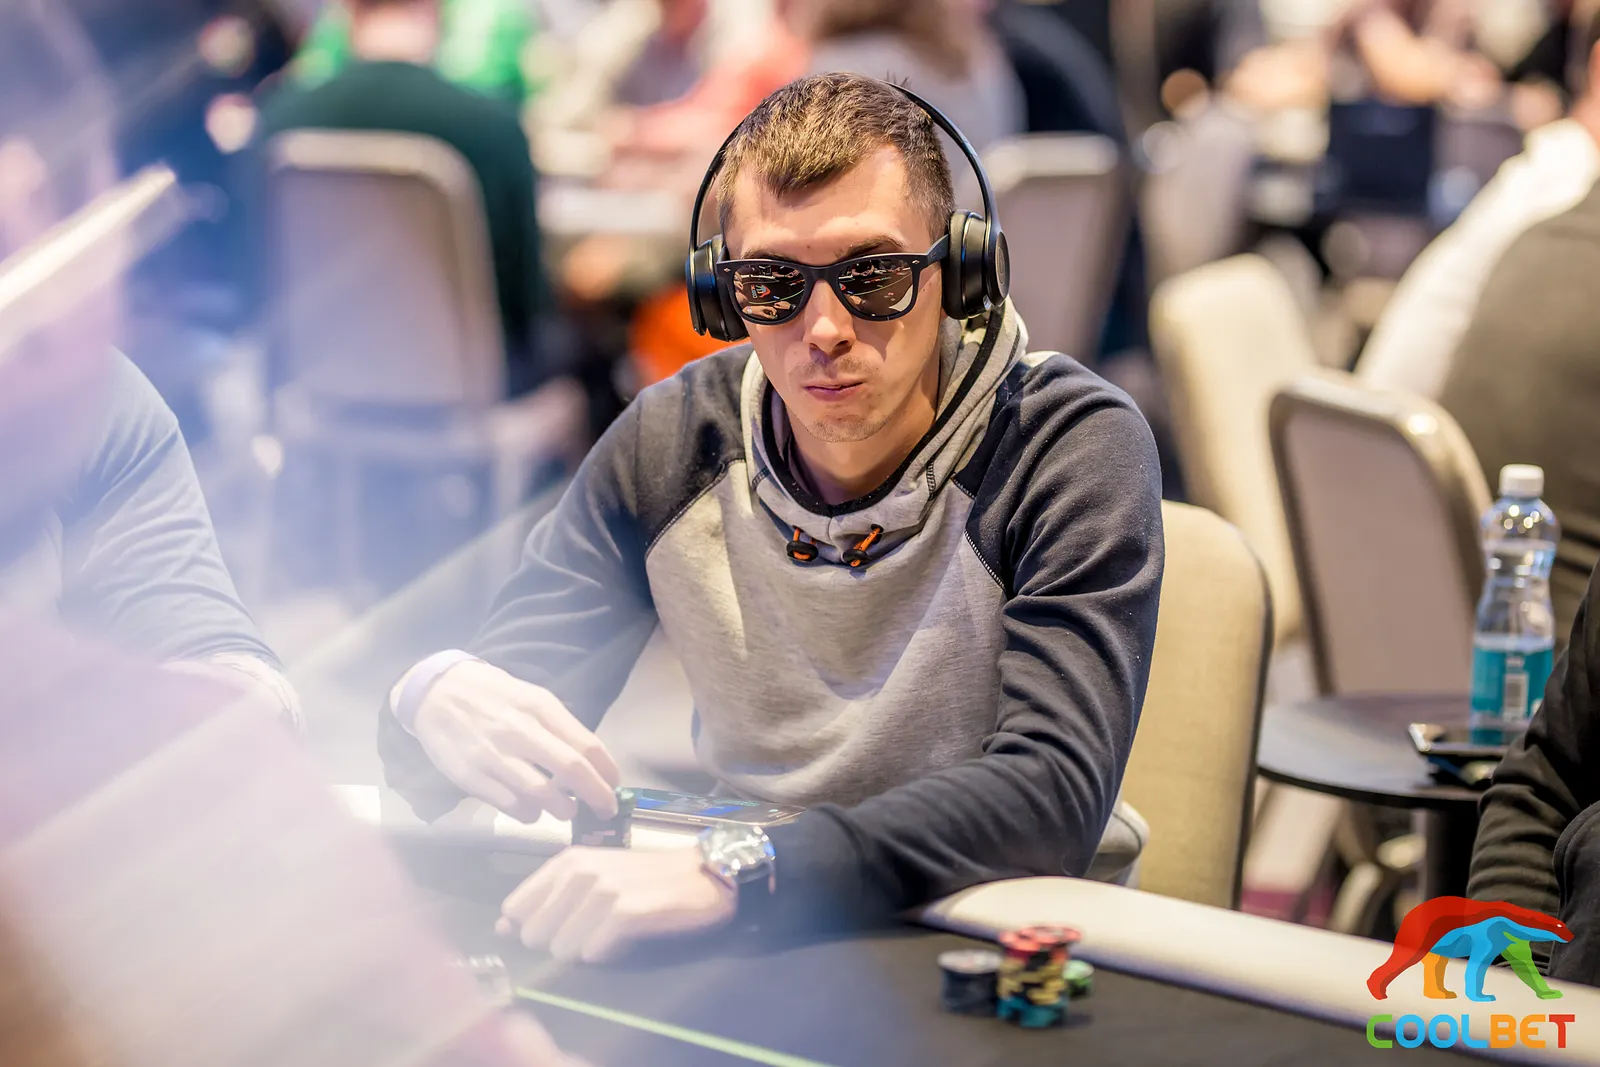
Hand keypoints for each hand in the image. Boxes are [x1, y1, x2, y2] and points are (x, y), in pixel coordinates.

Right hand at [412, 660, 620, 823]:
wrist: (436, 693)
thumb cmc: (492, 696)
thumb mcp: (530, 696)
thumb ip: (558, 725)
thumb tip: (591, 761)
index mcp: (539, 707)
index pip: (586, 744)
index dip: (607, 771)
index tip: (615, 785)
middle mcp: (520, 730)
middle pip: (571, 770)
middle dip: (596, 795)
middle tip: (606, 809)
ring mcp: (494, 756)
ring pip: (541, 794)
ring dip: (562, 809)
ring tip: (566, 810)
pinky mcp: (471, 777)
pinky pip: (510, 805)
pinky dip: (529, 814)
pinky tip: (533, 809)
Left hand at [496, 846, 736, 962]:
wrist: (707, 876)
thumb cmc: (649, 881)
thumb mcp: (595, 879)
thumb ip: (549, 900)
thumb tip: (504, 925)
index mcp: (567, 861)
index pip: (514, 910)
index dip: (534, 927)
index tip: (564, 924)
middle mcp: (580, 872)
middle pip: (534, 935)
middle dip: (560, 942)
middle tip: (596, 928)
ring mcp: (603, 891)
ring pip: (562, 949)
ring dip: (588, 950)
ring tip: (616, 932)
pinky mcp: (626, 912)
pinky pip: (594, 954)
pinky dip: (610, 955)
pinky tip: (630, 939)